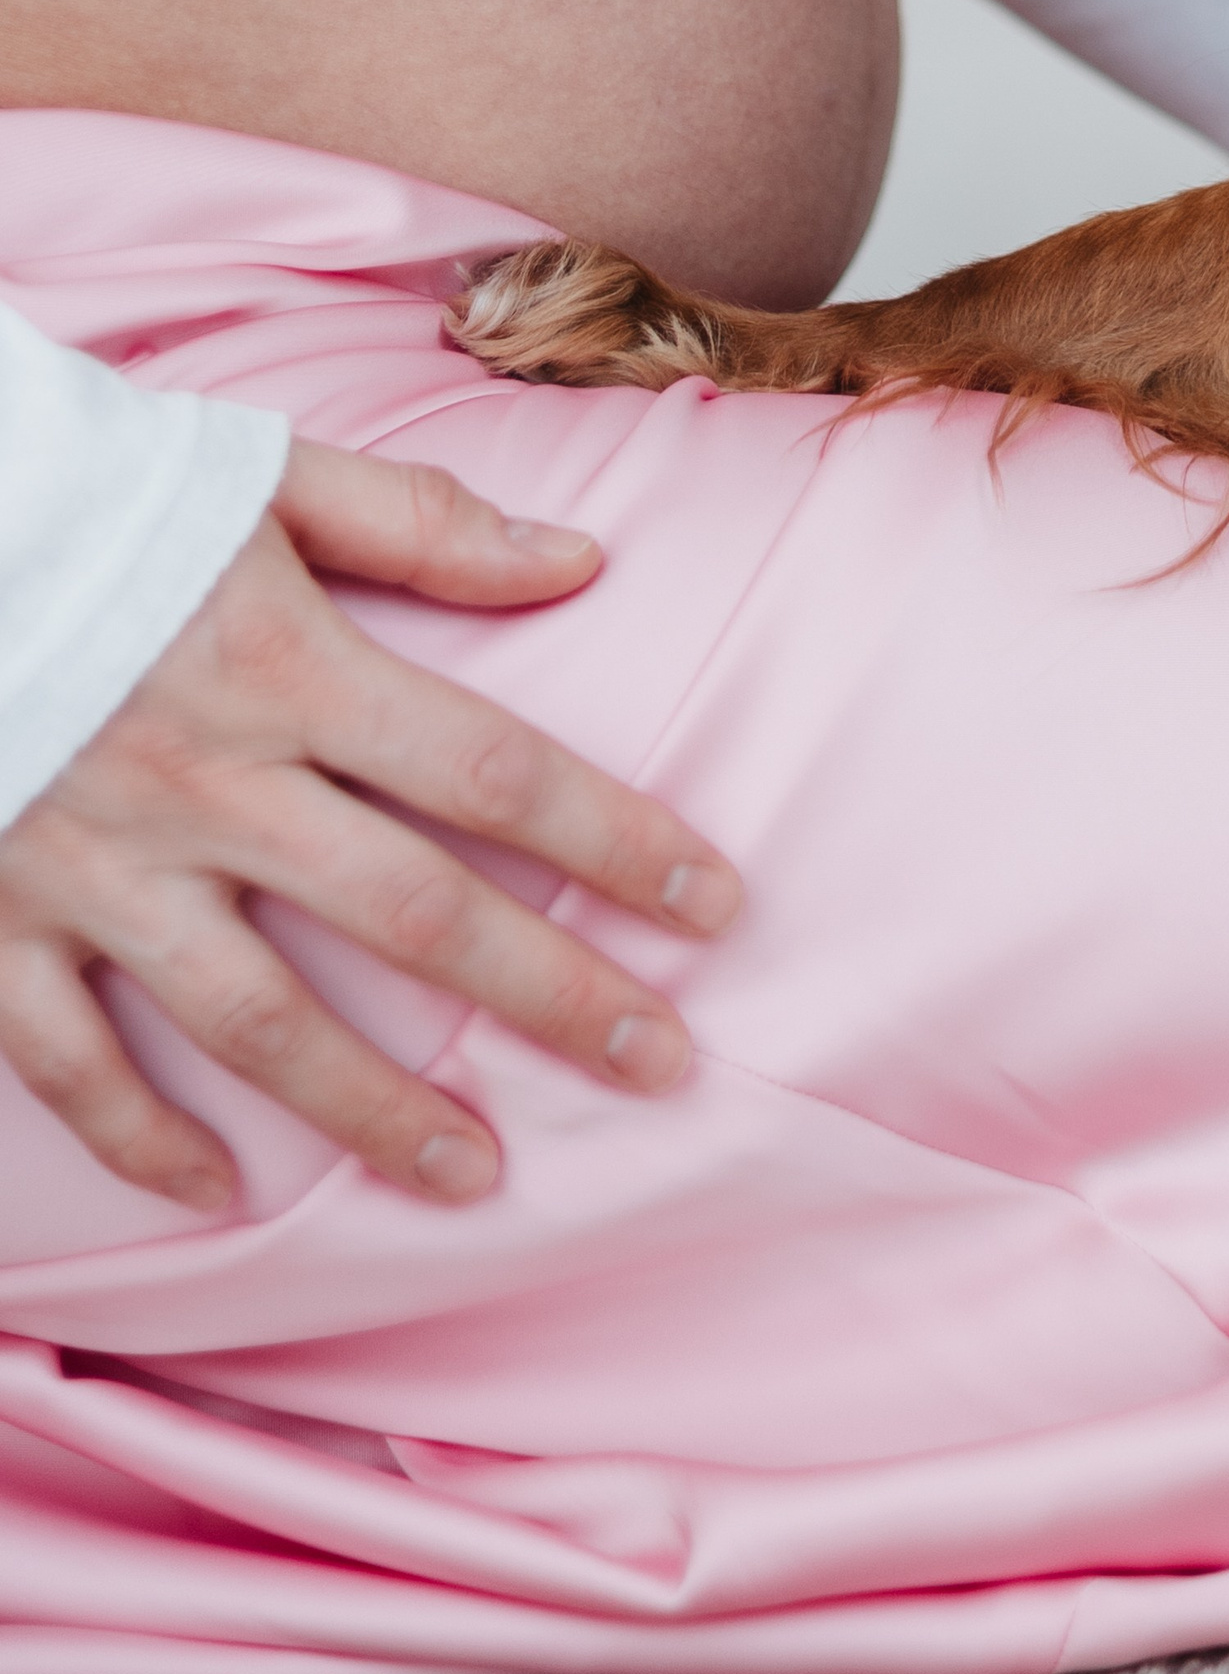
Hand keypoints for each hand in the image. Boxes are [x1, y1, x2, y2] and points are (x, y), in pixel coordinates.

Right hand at [0, 439, 741, 1213]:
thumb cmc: (88, 489)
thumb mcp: (265, 476)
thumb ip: (421, 524)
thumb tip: (579, 559)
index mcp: (289, 668)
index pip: (496, 774)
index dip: (616, 841)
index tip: (714, 905)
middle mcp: (208, 785)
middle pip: (413, 915)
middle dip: (549, 999)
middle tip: (661, 1067)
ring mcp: (96, 867)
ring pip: (257, 1021)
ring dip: (372, 1111)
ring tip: (478, 1175)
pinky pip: (69, 1055)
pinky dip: (140, 1136)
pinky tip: (224, 1197)